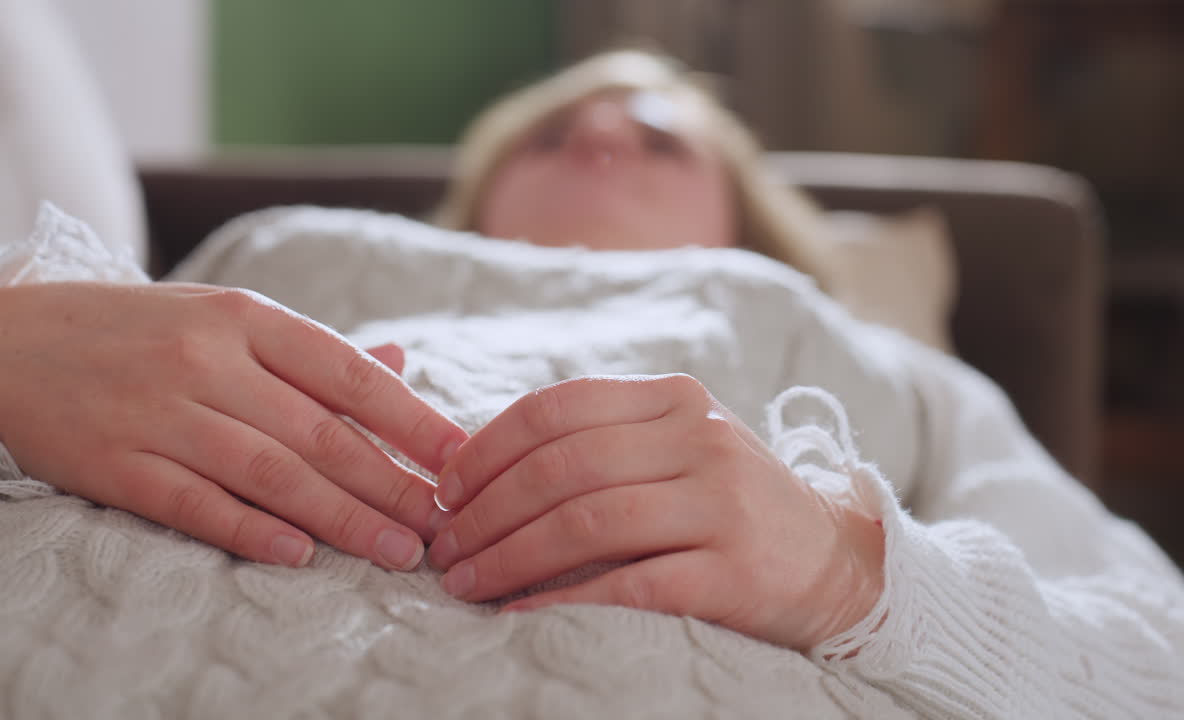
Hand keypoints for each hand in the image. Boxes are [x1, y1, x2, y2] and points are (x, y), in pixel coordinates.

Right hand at [0, 282, 466, 569]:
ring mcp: (158, 412)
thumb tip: (401, 363)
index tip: (458, 457)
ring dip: (341, 516)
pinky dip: (248, 530)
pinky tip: (300, 554)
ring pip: (269, 471)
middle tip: (439, 522)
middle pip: (318, 432)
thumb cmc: (140, 331)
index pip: (346, 371)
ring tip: (395, 548)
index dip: (410, 418)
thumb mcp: (225, 318)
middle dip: (389, 482)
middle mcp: (207, 359)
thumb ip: (311, 352)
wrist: (9, 342)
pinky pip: (193, 503)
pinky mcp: (115, 462)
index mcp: (244, 317)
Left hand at [426, 375, 883, 650]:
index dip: (486, 446)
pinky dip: (562, 599)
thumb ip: (600, 441)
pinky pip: (628, 584)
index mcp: (676, 399)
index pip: (559, 407)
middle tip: (443, 548)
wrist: (835, 563)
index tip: (443, 488)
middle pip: (564, 466)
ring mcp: (723, 503)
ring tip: (466, 583)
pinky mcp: (735, 572)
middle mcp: (702, 439)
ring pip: (587, 521)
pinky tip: (520, 612)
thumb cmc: (729, 504)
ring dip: (509, 555)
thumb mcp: (677, 447)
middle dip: (484, 509)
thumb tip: (479, 467)